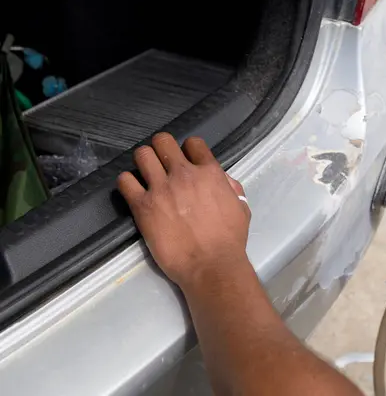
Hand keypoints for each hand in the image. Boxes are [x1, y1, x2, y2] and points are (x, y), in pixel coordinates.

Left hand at [117, 133, 250, 288]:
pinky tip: (134, 192)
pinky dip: (127, 183)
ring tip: (146, 176)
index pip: (193, 143)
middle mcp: (184, 174)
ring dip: (144, 162)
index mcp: (209, 173)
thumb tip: (222, 179)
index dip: (188, 150)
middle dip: (161, 149)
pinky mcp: (142, 206)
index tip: (186, 162)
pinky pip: (125, 181)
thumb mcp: (241, 208)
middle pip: (163, 141)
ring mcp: (161, 188)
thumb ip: (231, 188)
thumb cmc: (230, 239)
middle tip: (162, 165)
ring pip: (142, 155)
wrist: (211, 265)